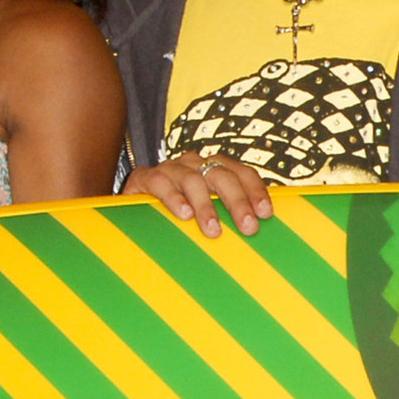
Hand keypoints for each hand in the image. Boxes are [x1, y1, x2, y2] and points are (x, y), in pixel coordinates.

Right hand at [126, 154, 272, 238]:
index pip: (241, 172)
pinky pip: (160, 183)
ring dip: (206, 206)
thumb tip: (258, 233)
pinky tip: (183, 214)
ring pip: (193, 180)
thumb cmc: (176, 217)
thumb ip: (229, 217)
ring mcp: (170, 169)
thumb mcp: (206, 215)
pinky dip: (173, 198)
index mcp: (214, 169)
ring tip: (213, 230)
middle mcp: (194, 164)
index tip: (265, 213)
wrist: (132, 212)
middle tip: (248, 227)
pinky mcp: (145, 178)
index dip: (255, 191)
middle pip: (221, 175)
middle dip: (237, 201)